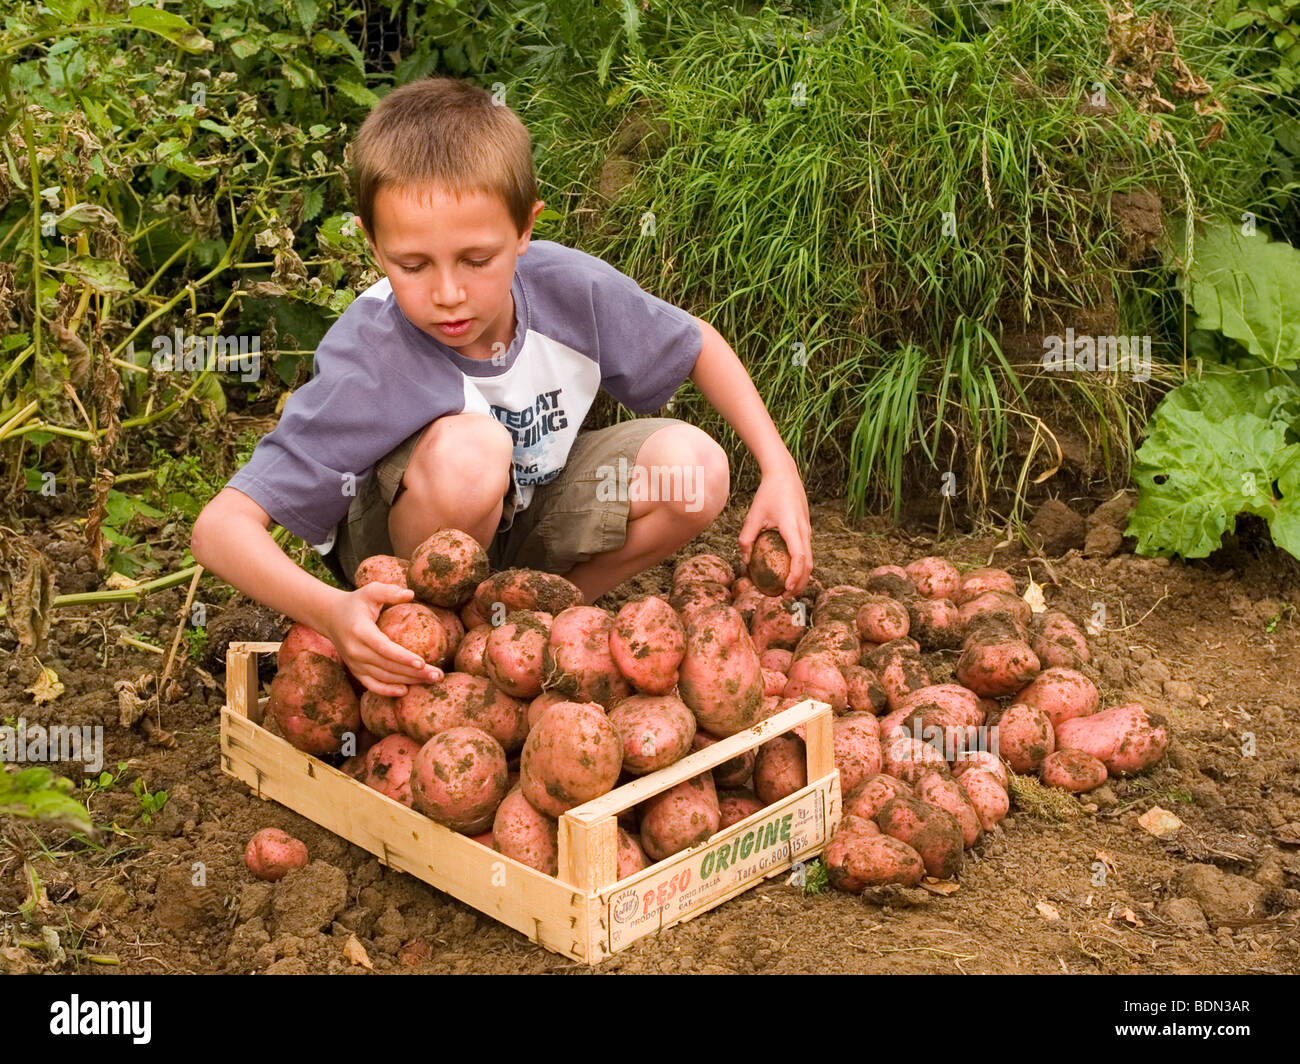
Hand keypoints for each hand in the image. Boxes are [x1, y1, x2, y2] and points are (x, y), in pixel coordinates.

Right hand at [321, 582, 442, 696]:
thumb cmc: (357, 602)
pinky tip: (406, 690)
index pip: (384, 648)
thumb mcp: (370, 591)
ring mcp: (354, 663)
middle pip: (387, 666)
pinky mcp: (355, 671)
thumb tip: (411, 594)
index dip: (403, 657)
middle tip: (437, 675)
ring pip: (383, 678)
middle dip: (414, 673)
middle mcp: (355, 650)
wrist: (331, 617)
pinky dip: (387, 691)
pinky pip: (372, 685)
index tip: (422, 662)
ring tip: (431, 680)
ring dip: (408, 681)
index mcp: (360, 631)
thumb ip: (389, 591)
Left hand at [738, 460, 812, 593]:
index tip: (786, 589)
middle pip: (809, 564)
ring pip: (810, 560)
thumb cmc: (767, 494)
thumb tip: (745, 562)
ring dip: (801, 577)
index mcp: (792, 527)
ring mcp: (807, 530)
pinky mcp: (806, 530)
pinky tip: (788, 573)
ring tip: (787, 590)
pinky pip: (807, 552)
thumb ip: (746, 539)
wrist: (784, 475)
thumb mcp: (753, 516)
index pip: (800, 557)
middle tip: (784, 597)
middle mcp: (804, 531)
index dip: (795, 576)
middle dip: (800, 583)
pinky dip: (801, 566)